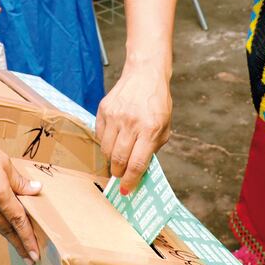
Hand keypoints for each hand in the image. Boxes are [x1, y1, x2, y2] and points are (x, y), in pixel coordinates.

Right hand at [0, 128, 41, 264]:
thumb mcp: (3, 162)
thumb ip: (19, 180)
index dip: (28, 238)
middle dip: (20, 245)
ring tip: (18, 242)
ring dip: (8, 235)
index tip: (35, 252)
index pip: (18, 221)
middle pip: (7, 229)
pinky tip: (1, 221)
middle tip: (30, 258)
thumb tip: (35, 190)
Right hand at [95, 64, 171, 192]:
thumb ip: (153, 148)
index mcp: (150, 129)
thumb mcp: (165, 126)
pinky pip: (99, 135)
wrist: (145, 74)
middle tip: (120, 176)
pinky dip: (105, 142)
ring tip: (117, 158)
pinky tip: (113, 140)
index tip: (126, 191)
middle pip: (118, 159)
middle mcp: (131, 123)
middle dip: (119, 173)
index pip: (137, 163)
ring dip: (111, 159)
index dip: (130, 181)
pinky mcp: (103, 109)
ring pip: (106, 149)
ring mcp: (115, 115)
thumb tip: (139, 170)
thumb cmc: (157, 103)